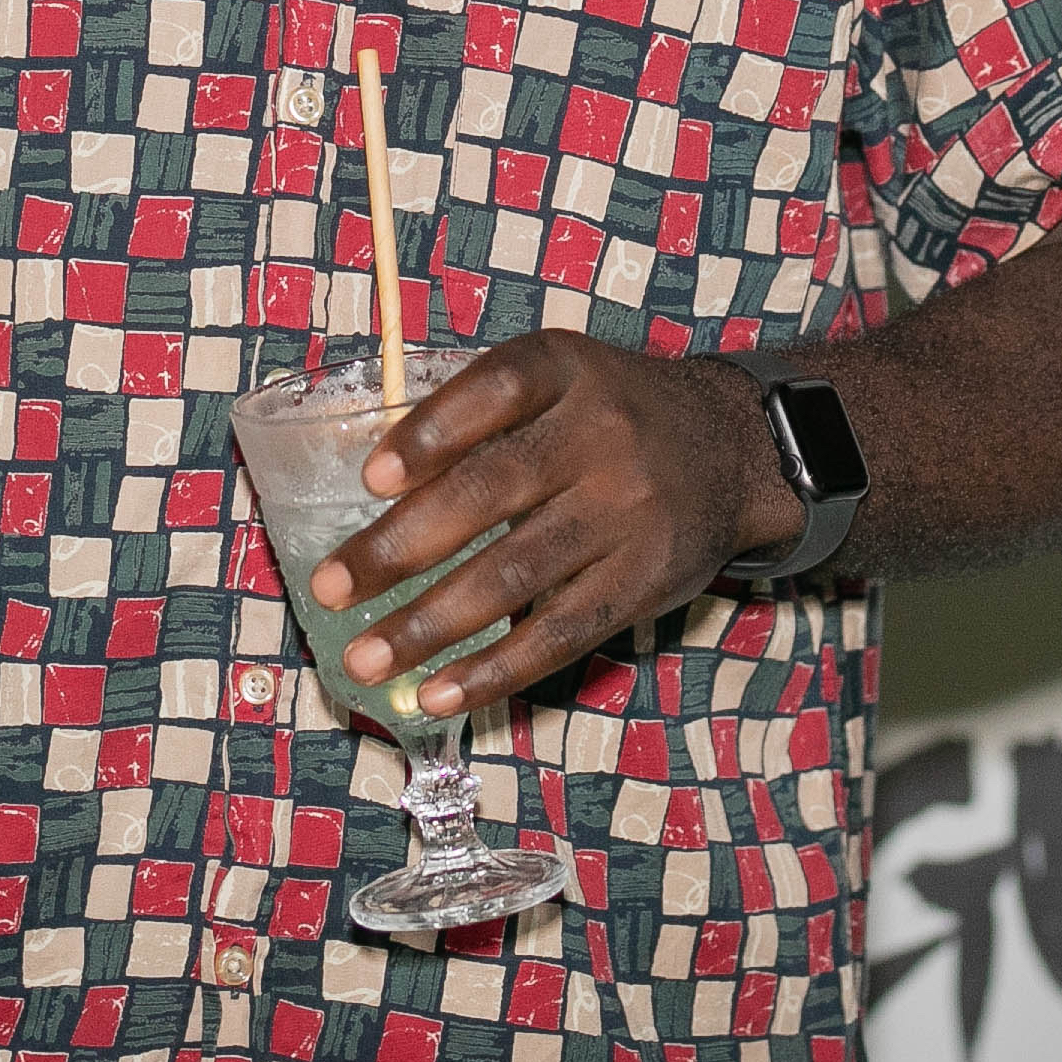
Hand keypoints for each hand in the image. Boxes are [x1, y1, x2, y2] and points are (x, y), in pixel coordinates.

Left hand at [318, 332, 785, 713]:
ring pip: (515, 574)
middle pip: (490, 492)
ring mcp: (627, 512)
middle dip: (400, 547)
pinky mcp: (643, 581)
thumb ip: (481, 412)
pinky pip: (560, 632)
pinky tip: (437, 692)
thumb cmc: (609, 414)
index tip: (371, 477)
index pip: (493, 391)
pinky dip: (494, 669)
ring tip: (364, 659)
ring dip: (429, 624)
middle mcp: (600, 436)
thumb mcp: (560, 376)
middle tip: (330, 588)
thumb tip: (372, 485)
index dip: (430, 433)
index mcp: (565, 370)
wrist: (732, 448)